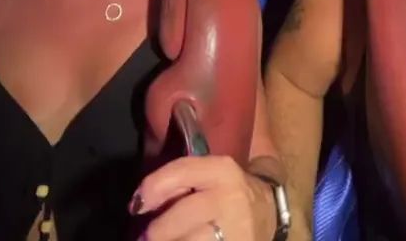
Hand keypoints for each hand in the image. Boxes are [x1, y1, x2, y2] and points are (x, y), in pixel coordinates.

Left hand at [133, 156, 276, 240]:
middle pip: (180, 217)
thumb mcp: (208, 175)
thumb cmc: (226, 192)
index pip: (180, 172)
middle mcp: (230, 199)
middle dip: (157, 232)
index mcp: (222, 171)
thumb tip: (139, 203)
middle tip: (145, 238)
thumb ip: (177, 181)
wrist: (268, 212)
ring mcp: (237, 230)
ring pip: (189, 240)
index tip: (137, 206)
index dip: (152, 188)